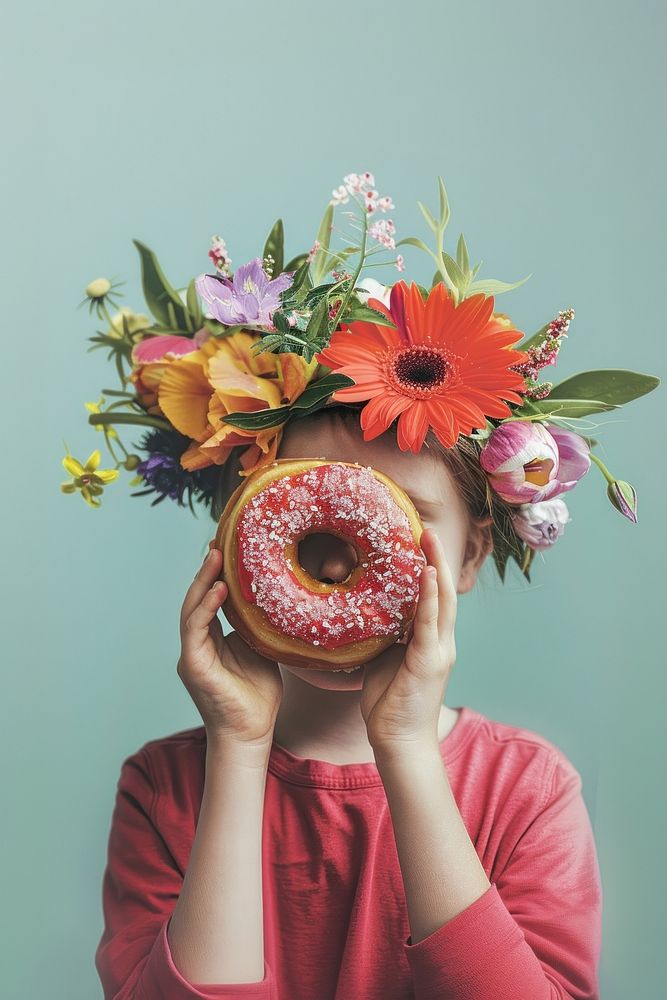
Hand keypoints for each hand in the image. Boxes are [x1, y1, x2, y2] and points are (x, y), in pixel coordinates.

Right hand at [177, 540, 282, 748]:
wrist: (252, 732)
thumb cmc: (258, 696)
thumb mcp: (263, 651)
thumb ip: (260, 628)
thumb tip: (279, 599)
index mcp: (212, 640)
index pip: (210, 600)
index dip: (216, 575)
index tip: (227, 549)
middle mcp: (198, 644)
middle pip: (197, 599)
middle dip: (207, 571)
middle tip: (218, 544)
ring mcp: (192, 654)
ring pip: (191, 609)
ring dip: (203, 582)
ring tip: (216, 558)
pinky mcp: (192, 665)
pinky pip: (195, 630)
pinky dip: (205, 608)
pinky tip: (219, 590)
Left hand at [359, 528, 457, 754]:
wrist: (398, 741)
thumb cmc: (388, 703)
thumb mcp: (382, 658)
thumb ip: (381, 634)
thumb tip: (359, 611)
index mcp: (430, 640)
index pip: (432, 595)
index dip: (428, 566)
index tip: (416, 539)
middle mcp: (441, 640)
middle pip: (443, 590)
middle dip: (435, 557)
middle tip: (425, 526)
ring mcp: (439, 650)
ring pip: (442, 599)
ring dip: (436, 565)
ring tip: (428, 536)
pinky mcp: (430, 660)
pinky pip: (431, 622)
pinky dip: (430, 596)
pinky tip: (427, 573)